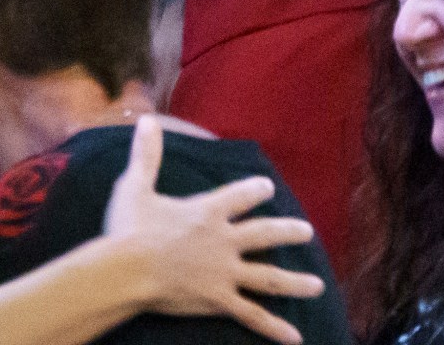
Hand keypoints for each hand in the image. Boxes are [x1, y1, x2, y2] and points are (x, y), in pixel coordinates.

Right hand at [102, 116, 326, 342]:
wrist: (126, 270)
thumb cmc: (129, 228)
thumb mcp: (136, 186)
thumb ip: (146, 155)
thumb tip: (147, 120)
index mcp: (207, 212)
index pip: (239, 196)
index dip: (255, 191)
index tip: (267, 187)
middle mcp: (223, 240)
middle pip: (265, 234)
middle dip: (288, 231)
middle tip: (307, 231)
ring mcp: (224, 272)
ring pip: (268, 277)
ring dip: (295, 282)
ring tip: (317, 286)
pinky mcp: (219, 299)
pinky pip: (252, 315)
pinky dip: (273, 327)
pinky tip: (294, 338)